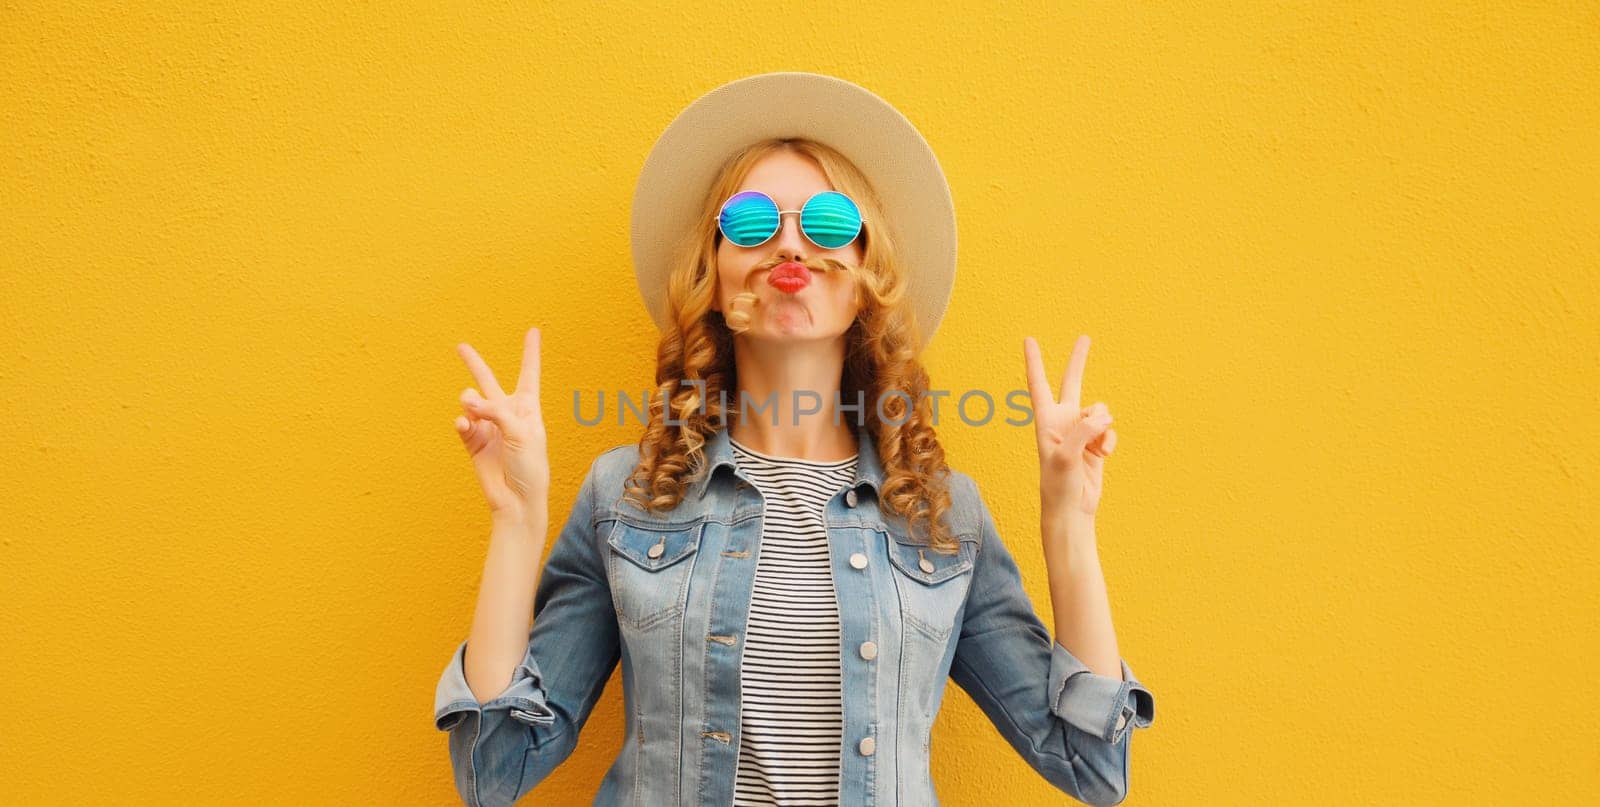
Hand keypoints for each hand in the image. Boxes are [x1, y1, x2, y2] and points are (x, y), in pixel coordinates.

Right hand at [453, 327, 549, 523]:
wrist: (518, 500)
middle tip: (460, 346)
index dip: (530, 352)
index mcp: (528, 408)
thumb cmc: (530, 467)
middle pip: (488, 382)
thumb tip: (468, 405)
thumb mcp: (522, 433)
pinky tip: (464, 425)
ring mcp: (488, 428)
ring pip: (470, 402)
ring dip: (470, 403)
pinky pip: (462, 424)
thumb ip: (497, 412)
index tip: (533, 331)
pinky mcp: (473, 443)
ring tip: (473, 411)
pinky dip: (462, 423)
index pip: (529, 374)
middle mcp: (506, 414)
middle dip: (474, 364)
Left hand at [1023, 334, 1116, 519]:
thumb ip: (1084, 432)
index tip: (1028, 340)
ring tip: (1096, 447)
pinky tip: (1103, 454)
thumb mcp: (1066, 457)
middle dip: (1078, 361)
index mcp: (1046, 421)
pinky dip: (1109, 440)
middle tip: (1085, 337)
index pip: (1038, 385)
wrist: (1072, 509)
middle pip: (1071, 383)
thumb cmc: (1059, 486)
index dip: (1035, 362)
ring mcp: (1081, 431)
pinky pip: (1109, 429)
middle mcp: (1063, 421)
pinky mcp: (1096, 442)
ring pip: (1100, 411)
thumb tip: (1104, 415)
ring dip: (1103, 426)